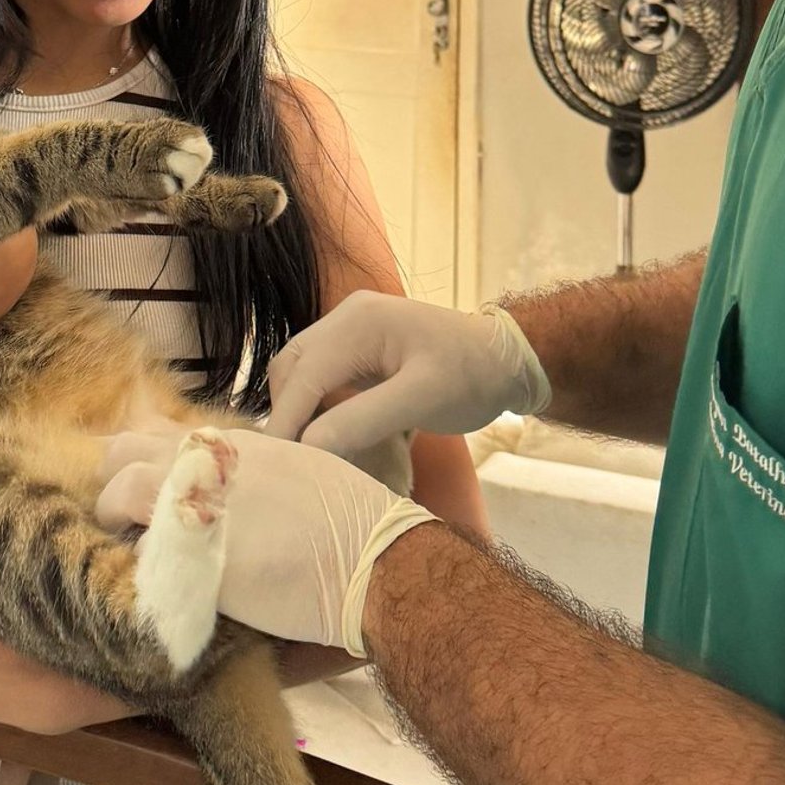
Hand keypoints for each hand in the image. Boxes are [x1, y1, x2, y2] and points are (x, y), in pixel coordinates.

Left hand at [95, 428, 437, 655]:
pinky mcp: (190, 548)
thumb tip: (231, 487)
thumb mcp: (298, 469)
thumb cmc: (348, 521)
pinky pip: (136, 547)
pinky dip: (135, 560)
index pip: (158, 430)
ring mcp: (194, 499)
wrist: (370, 559)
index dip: (141, 457)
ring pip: (116, 489)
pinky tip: (153, 578)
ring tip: (132, 546)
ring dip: (114, 517)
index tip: (142, 483)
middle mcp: (205, 460)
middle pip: (124, 449)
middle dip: (115, 480)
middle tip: (126, 517)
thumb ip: (253, 469)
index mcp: (233, 442)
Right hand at [264, 292, 550, 458]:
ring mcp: (353, 327)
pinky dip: (315, 403)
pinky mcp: (362, 345)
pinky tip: (324, 434)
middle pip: (292, 367)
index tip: (274, 468)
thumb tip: (308, 446)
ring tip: (303, 454)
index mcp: (359, 322)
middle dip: (285, 414)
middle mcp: (347, 316)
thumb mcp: (421, 401)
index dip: (284, 422)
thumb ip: (362, 420)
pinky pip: (323, 374)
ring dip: (297, 409)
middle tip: (288, 464)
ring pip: (302, 370)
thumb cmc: (473, 377)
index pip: (303, 375)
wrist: (510, 358)